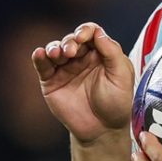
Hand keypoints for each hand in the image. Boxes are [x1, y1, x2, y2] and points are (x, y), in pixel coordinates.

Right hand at [32, 22, 134, 144]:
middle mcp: (81, 58)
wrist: (102, 130)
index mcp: (100, 53)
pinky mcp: (51, 81)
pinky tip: (40, 54)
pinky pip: (43, 65)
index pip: (90, 33)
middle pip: (71, 39)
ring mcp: (65, 69)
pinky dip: (39, 57)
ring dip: (54, 47)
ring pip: (55, 49)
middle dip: (70, 41)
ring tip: (58, 54)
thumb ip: (112, 52)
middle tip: (71, 52)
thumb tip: (97, 32)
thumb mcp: (122, 76)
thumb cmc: (116, 103)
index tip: (83, 38)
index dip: (85, 31)